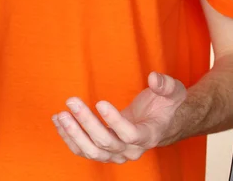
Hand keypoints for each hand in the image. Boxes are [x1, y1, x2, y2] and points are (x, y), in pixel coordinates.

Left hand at [52, 72, 186, 163]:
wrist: (163, 124)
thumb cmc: (167, 106)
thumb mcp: (174, 92)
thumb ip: (165, 85)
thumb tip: (153, 77)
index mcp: (149, 135)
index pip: (130, 134)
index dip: (114, 121)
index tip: (100, 102)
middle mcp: (132, 150)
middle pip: (106, 143)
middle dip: (86, 122)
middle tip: (72, 101)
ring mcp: (117, 154)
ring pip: (92, 151)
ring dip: (74, 134)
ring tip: (61, 114)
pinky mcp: (105, 151)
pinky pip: (84, 150)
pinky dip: (69, 138)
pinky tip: (58, 121)